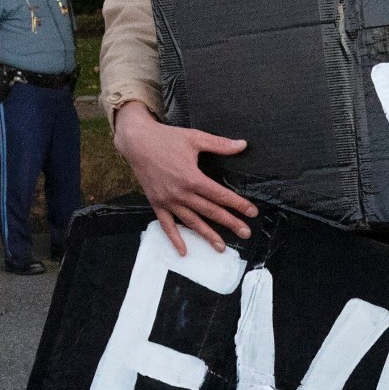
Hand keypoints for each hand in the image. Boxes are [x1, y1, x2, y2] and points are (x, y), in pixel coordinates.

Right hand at [114, 103, 257, 252]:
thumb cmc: (166, 138)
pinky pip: (166, 225)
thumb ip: (220, 145)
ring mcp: (168, 201)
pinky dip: (175, 239)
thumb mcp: (195, 138)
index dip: (238, 204)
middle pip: (210, 212)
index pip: (220, 195)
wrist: (136, 141)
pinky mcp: (156, 203)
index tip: (252, 212)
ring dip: (207, 235)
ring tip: (221, 247)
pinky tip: (184, 251)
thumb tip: (243, 144)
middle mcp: (181, 193)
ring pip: (191, 222)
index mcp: (192, 178)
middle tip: (246, 233)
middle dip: (230, 223)